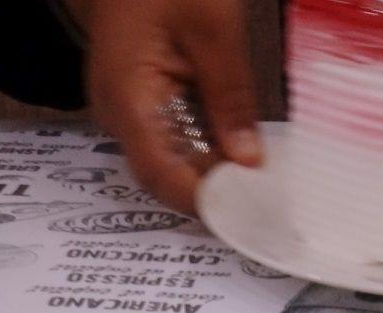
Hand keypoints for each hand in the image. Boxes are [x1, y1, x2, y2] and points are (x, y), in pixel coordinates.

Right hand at [73, 0, 262, 213]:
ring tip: (259, 186)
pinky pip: (174, 138)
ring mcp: (129, 107)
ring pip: (172, 161)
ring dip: (213, 175)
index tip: (245, 216)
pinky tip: (241, 154)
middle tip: (263, 205)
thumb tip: (248, 160)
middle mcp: (119, 111)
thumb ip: (231, 96)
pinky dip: (208, 150)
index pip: (161, 174)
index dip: (202, 202)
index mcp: (127, 96)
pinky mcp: (144, 99)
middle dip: (213, 193)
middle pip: (165, 176)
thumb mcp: (212, 27)